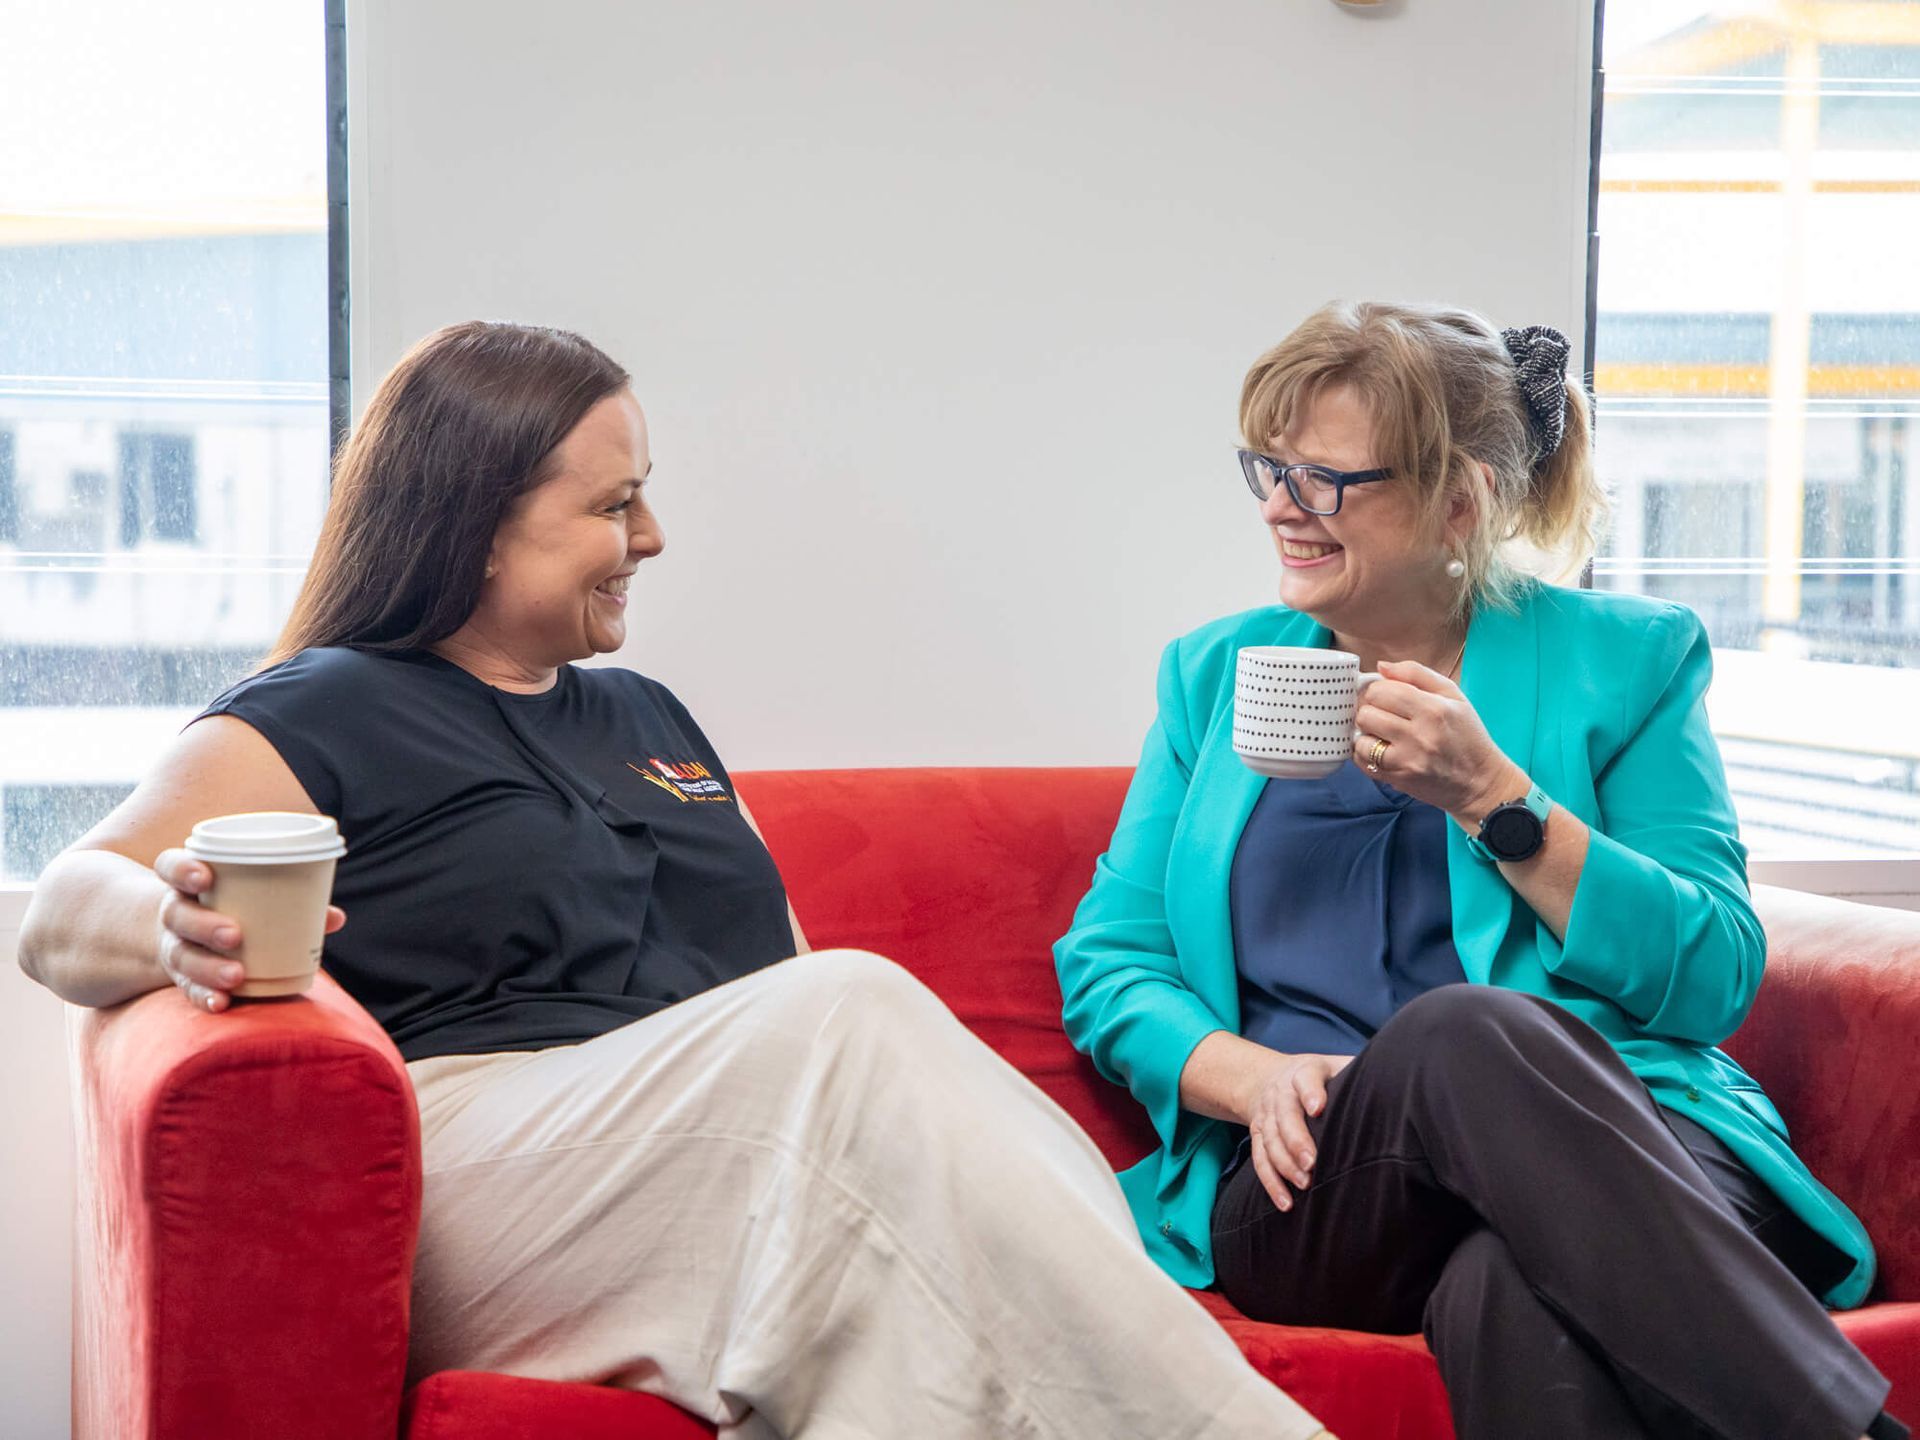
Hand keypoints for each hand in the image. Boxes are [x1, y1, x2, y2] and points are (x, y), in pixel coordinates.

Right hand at [152, 849, 345, 1011]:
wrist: (190, 937)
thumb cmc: (234, 906)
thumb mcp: (251, 897)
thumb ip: (291, 902)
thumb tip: (335, 917)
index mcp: (188, 882)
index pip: (170, 866)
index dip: (182, 869)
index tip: (204, 877)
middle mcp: (175, 912)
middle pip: (178, 915)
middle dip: (204, 925)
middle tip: (234, 935)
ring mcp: (175, 945)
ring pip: (182, 954)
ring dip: (208, 966)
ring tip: (236, 974)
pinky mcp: (180, 976)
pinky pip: (187, 988)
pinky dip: (204, 995)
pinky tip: (222, 1002)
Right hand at [1244, 1050, 1354, 1211]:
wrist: (1270, 1078)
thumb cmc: (1321, 1078)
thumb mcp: (1338, 1066)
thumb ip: (1361, 1074)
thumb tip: (1404, 1088)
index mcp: (1305, 1072)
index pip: (1305, 1078)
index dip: (1311, 1092)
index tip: (1318, 1108)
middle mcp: (1281, 1092)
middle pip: (1284, 1114)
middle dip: (1296, 1139)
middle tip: (1312, 1163)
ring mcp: (1267, 1115)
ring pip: (1270, 1140)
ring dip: (1285, 1164)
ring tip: (1305, 1184)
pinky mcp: (1258, 1135)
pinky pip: (1260, 1160)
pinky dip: (1271, 1183)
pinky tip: (1286, 1202)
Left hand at [1353, 660, 1526, 825]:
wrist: (1479, 781)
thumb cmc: (1467, 735)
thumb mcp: (1453, 695)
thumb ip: (1416, 674)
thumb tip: (1382, 666)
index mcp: (1433, 709)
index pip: (1382, 690)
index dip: (1378, 690)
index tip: (1385, 696)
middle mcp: (1419, 735)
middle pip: (1367, 713)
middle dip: (1371, 711)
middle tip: (1384, 715)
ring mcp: (1407, 760)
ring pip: (1361, 739)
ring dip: (1367, 734)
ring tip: (1383, 734)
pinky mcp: (1398, 779)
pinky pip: (1362, 762)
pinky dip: (1365, 754)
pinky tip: (1381, 749)